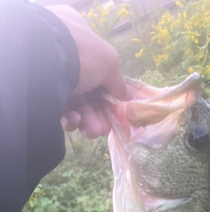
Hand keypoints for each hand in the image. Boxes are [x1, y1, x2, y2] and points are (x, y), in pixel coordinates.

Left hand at [47, 5, 126, 137]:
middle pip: (90, 94)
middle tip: (104, 128)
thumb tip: (127, 96)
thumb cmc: (80, 54)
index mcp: (81, 43)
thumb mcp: (108, 63)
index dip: (110, 94)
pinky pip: (60, 111)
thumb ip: (118, 82)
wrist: (43, 62)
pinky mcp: (42, 96)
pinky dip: (70, 119)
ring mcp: (53, 78)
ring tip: (92, 129)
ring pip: (76, 106)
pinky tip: (73, 119)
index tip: (117, 111)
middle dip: (100, 114)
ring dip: (88, 120)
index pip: (100, 71)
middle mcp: (66, 59)